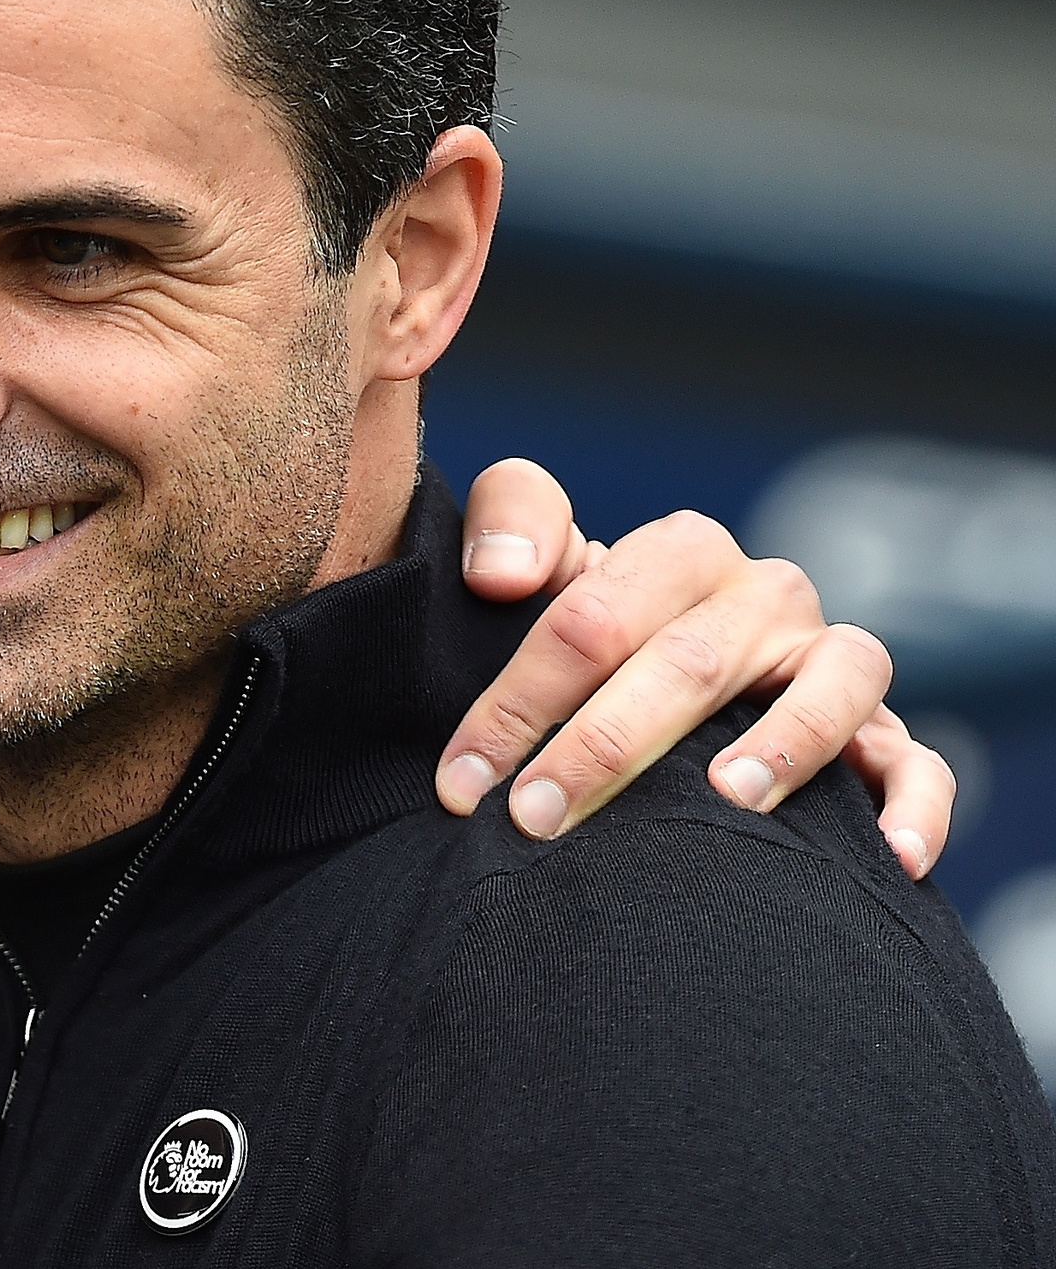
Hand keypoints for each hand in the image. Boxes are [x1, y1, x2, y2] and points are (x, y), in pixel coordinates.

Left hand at [433, 458, 953, 878]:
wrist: (668, 684)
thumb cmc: (595, 638)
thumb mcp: (544, 569)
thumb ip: (513, 524)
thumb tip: (501, 575)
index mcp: (680, 553)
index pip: (587, 618)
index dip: (515, 701)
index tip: (462, 784)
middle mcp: (764, 597)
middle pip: (687, 660)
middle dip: (603, 745)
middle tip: (537, 816)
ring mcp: (832, 661)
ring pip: (830, 684)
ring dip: (782, 742)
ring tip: (725, 799)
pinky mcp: (884, 732)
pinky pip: (917, 762)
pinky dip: (914, 805)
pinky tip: (891, 857)